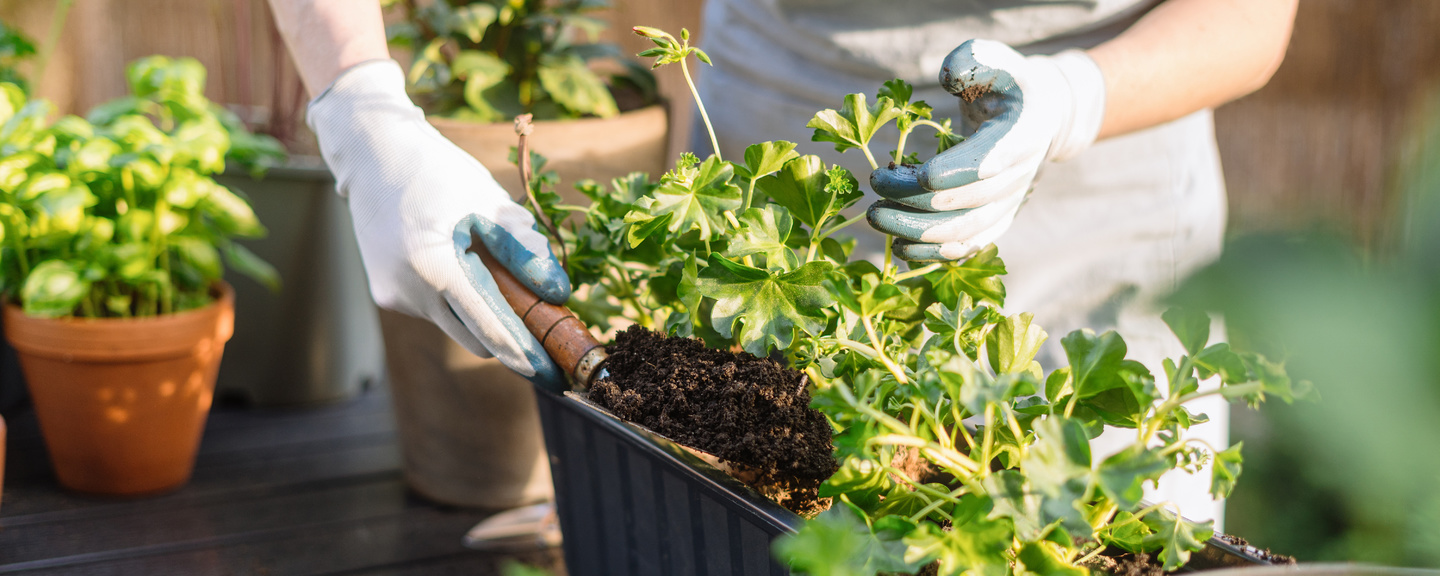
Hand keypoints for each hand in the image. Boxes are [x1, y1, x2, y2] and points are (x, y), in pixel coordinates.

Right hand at [307, 60, 569, 387]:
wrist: (373, 156)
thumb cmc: (438, 172)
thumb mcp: (490, 203)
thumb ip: (525, 252)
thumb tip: (559, 295)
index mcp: (435, 267)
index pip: (490, 328)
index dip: (526, 355)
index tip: (554, 376)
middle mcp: (407, 291)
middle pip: (475, 339)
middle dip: (510, 337)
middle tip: (545, 324)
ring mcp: (392, 296)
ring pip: (456, 325)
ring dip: (482, 313)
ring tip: (494, 270)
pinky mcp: (385, 294)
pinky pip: (435, 310)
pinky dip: (457, 298)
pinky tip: (458, 259)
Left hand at [868, 39, 1106, 261]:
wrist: (1036, 114)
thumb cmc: (1004, 81)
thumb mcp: (991, 58)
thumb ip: (970, 62)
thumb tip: (948, 79)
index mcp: (1021, 134)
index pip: (985, 163)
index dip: (948, 173)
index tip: (904, 173)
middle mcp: (1019, 175)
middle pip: (966, 202)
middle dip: (914, 201)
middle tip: (874, 189)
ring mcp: (1009, 203)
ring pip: (964, 232)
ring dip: (916, 233)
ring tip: (876, 217)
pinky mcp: (997, 220)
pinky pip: (966, 246)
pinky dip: (932, 254)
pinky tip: (899, 248)